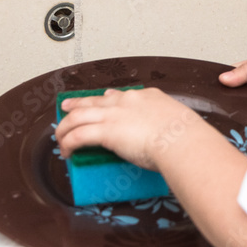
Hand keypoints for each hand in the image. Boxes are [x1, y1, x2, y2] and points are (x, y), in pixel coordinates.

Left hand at [54, 87, 202, 171]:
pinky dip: (68, 143)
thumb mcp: (180, 122)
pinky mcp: (105, 131)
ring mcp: (114, 115)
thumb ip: (171, 124)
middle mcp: (127, 101)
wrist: (180, 139)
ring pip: (80, 115)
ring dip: (66, 126)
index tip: (103, 100)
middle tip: (67, 106)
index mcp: (147, 97)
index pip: (121, 95)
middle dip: (78, 103)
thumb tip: (175, 134)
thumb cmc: (186, 135)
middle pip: (95, 100)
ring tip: (60, 136)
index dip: (108, 98)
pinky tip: (65, 151)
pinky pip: (78, 135)